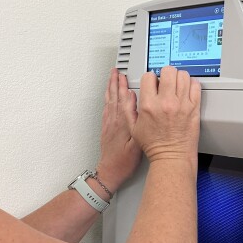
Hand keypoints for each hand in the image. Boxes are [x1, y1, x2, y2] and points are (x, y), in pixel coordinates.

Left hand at [95, 68, 141, 194]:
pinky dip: (108, 100)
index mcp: (122, 123)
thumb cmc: (124, 161)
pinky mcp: (106, 129)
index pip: (123, 99)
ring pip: (109, 101)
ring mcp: (109, 124)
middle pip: (114, 97)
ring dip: (110, 88)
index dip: (123, 86)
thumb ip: (136, 121)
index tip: (124, 75)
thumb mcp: (137, 143)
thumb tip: (135, 104)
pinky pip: (106, 109)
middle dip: (115, 82)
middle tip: (116, 71)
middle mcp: (114, 121)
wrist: (109, 171)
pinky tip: (109, 97)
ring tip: (111, 79)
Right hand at [131, 66, 200, 162]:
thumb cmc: (154, 145)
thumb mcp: (133, 128)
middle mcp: (166, 102)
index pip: (149, 76)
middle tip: (166, 81)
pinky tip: (186, 91)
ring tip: (177, 85)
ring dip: (179, 78)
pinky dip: (191, 85)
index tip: (153, 83)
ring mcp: (181, 104)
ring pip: (183, 75)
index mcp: (149, 105)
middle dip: (166, 74)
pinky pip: (195, 86)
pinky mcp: (194, 108)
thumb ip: (129, 109)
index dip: (150, 78)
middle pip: (168, 70)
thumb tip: (129, 94)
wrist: (171, 156)